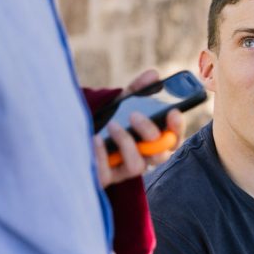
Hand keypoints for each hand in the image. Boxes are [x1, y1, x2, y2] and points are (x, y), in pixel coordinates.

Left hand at [93, 69, 182, 187]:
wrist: (76, 140)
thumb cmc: (109, 123)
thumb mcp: (123, 105)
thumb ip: (138, 90)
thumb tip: (153, 74)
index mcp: (153, 141)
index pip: (174, 138)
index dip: (177, 127)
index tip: (172, 112)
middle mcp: (144, 158)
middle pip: (160, 154)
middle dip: (150, 133)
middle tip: (134, 115)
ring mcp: (124, 170)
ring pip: (138, 166)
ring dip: (127, 144)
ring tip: (113, 125)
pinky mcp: (105, 179)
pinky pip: (107, 173)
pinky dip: (102, 154)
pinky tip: (96, 138)